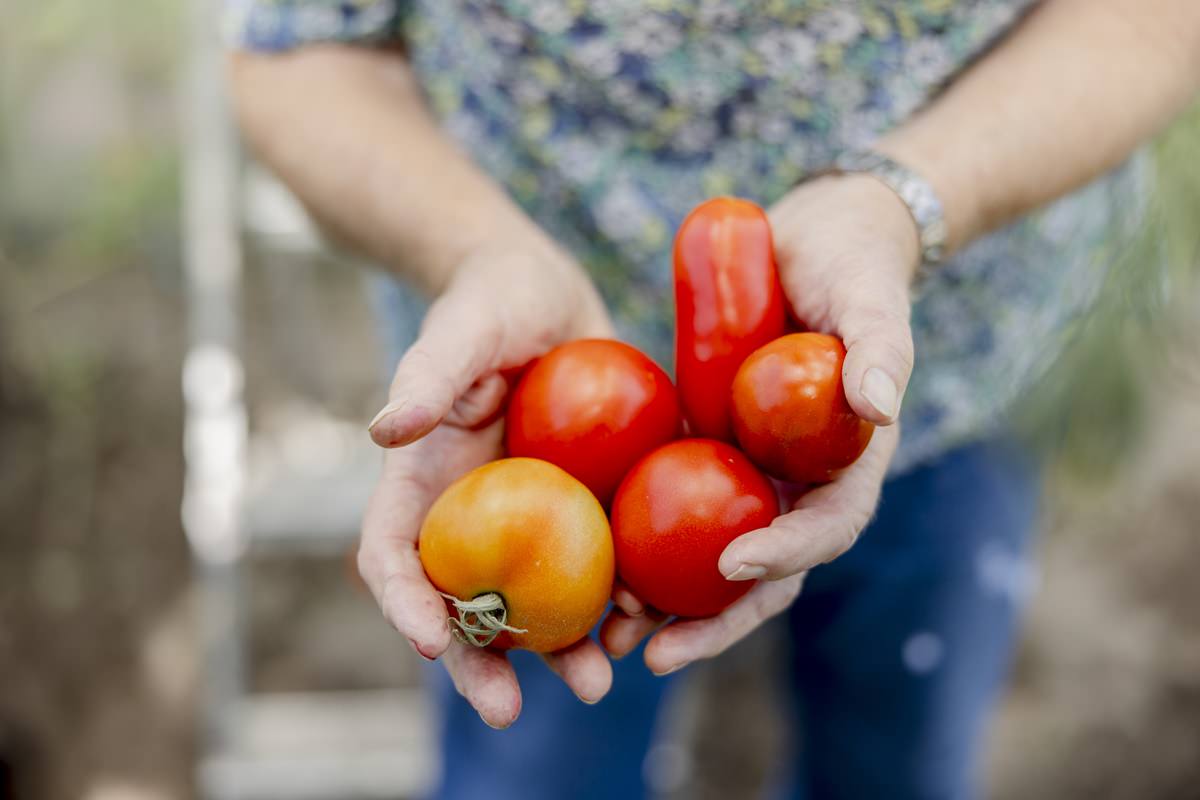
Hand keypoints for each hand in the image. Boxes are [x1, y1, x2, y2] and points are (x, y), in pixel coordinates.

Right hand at [356, 239, 616, 727]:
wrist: (554, 298)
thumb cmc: (492, 301)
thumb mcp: (464, 328)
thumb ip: (430, 374)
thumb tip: (384, 428)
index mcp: (425, 484)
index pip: (394, 555)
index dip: (402, 603)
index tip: (426, 642)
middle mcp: (474, 516)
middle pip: (463, 604)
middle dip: (478, 664)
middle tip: (504, 711)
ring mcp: (532, 520)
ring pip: (536, 603)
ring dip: (559, 651)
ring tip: (596, 681)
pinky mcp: (586, 510)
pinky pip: (598, 567)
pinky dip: (617, 601)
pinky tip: (647, 619)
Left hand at [602, 174, 917, 673]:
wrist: (814, 235)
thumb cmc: (851, 261)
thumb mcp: (870, 298)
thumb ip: (880, 350)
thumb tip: (879, 408)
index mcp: (848, 462)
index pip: (825, 528)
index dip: (787, 553)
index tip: (734, 561)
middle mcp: (799, 479)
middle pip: (763, 569)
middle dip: (715, 617)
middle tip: (656, 653)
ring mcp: (751, 467)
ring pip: (709, 552)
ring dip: (666, 598)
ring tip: (609, 632)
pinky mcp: (708, 445)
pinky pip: (673, 504)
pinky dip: (641, 540)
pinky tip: (593, 560)